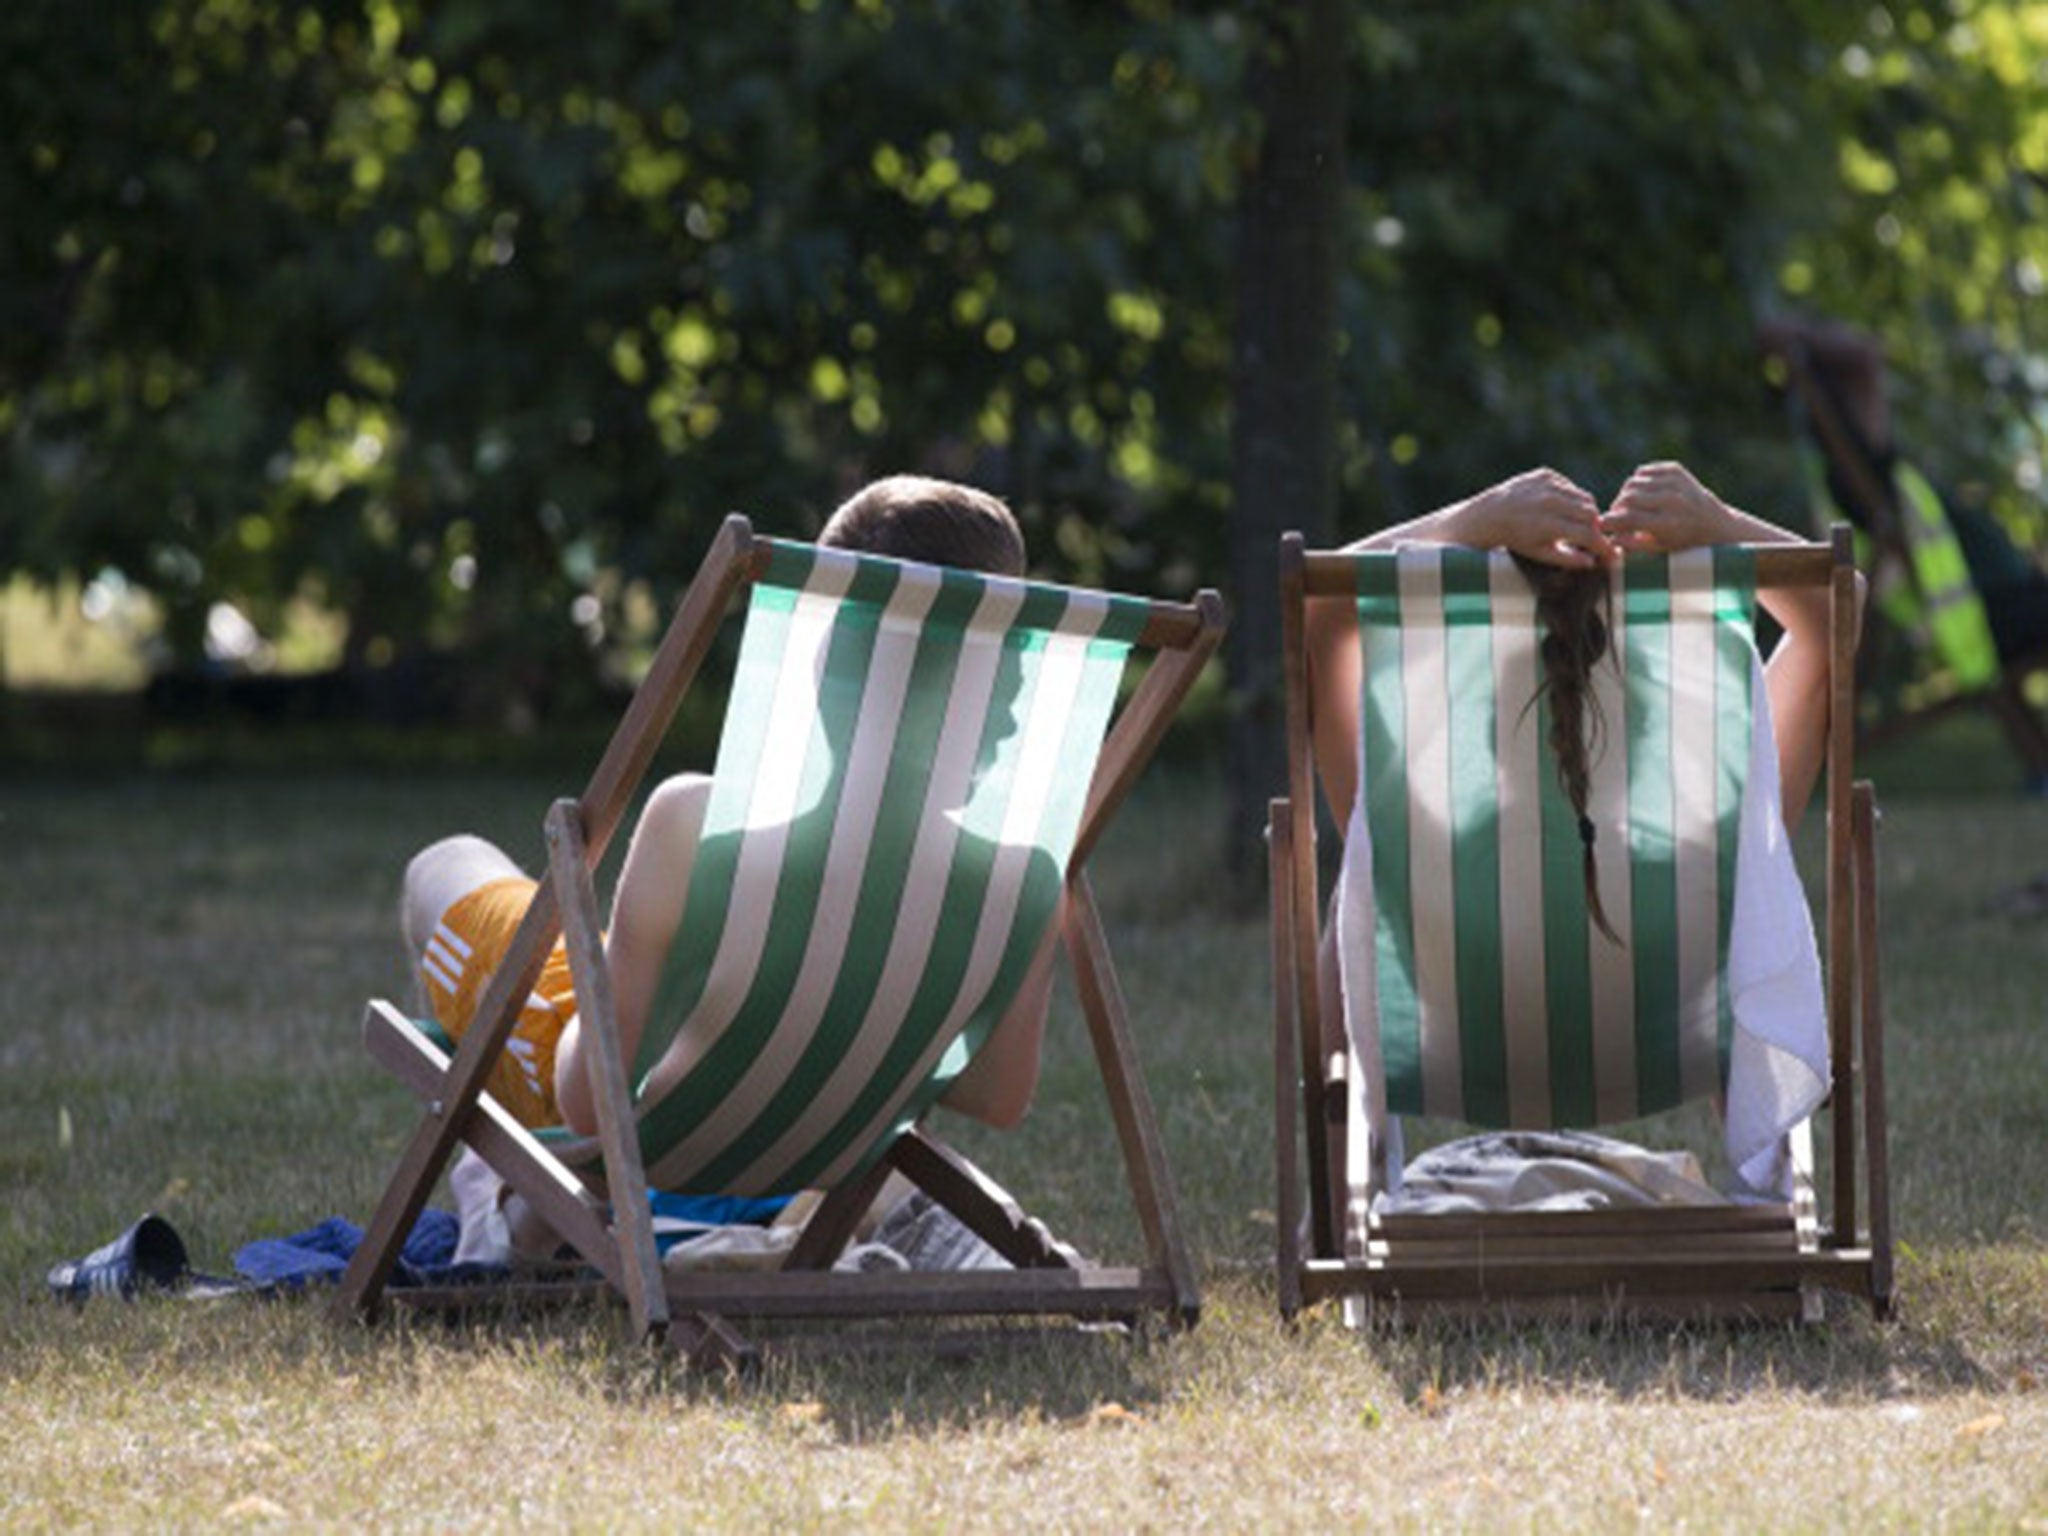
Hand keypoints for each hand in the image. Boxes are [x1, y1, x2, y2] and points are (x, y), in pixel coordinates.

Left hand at [1456, 467, 1616, 567]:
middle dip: (1595, 527)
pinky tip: (1560, 507)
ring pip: (1584, 497)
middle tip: (1590, 536)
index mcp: (1549, 525)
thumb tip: (1592, 562)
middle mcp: (1550, 502)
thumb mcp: (1539, 554)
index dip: (1603, 544)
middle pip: (1591, 513)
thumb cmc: (1515, 539)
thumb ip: (1567, 559)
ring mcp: (1547, 485)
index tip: (1611, 552)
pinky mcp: (1545, 474)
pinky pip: (1570, 486)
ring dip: (1584, 511)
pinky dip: (1570, 497)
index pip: (1588, 534)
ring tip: (1575, 522)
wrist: (1489, 516)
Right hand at [1600, 461, 1743, 552]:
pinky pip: (1643, 472)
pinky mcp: (1676, 470)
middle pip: (1628, 498)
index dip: (1609, 522)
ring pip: (1632, 482)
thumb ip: (1631, 544)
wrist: (1715, 525)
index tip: (1600, 526)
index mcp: (1669, 523)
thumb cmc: (1681, 543)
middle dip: (1616, 508)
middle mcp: (1674, 500)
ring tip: (1627, 507)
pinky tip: (1642, 494)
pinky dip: (1637, 482)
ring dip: (1625, 495)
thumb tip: (1609, 539)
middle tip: (1615, 517)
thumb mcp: (1657, 550)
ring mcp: (1676, 482)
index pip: (1628, 518)